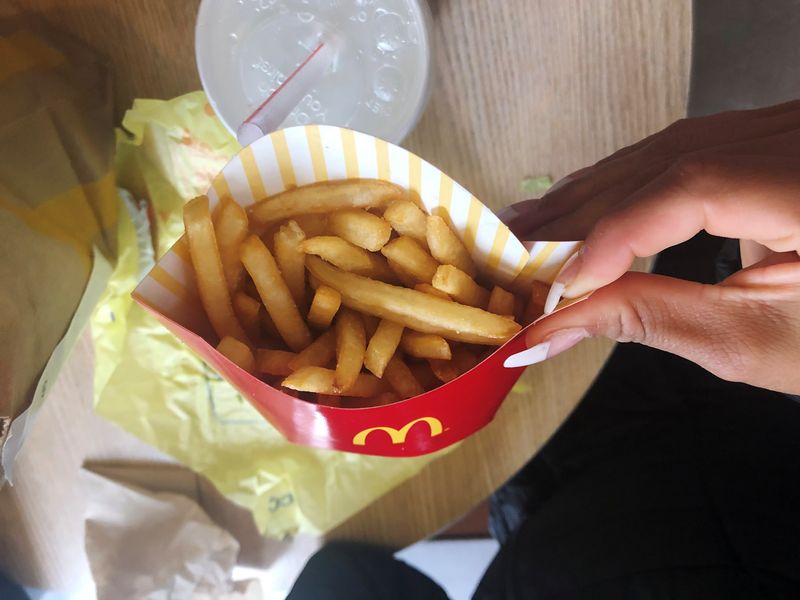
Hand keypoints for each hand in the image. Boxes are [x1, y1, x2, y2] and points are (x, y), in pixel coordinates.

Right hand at [501, 100, 799, 394]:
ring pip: (665, 150)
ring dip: (591, 195)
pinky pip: (680, 150)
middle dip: (584, 214)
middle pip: (667, 162)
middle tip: (515, 253)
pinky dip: (623, 182)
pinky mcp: (765, 140)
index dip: (617, 233)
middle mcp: (797, 141)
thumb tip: (553, 326)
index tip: (562, 285)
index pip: (696, 187)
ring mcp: (782, 132)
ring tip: (529, 228)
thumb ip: (651, 321)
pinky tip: (581, 201)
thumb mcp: (753, 342)